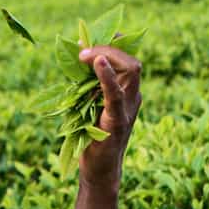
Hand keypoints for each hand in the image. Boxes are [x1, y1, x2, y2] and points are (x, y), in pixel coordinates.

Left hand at [76, 45, 141, 185]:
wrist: (98, 170)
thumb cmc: (92, 137)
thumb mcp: (89, 104)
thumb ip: (87, 83)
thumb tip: (75, 55)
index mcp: (127, 91)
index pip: (127, 58)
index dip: (111, 43)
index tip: (88, 39)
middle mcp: (133, 96)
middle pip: (131, 60)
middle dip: (108, 46)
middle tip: (82, 49)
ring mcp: (128, 108)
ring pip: (130, 70)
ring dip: (106, 56)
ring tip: (85, 55)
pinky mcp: (118, 120)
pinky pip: (116, 94)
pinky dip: (107, 76)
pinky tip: (97, 62)